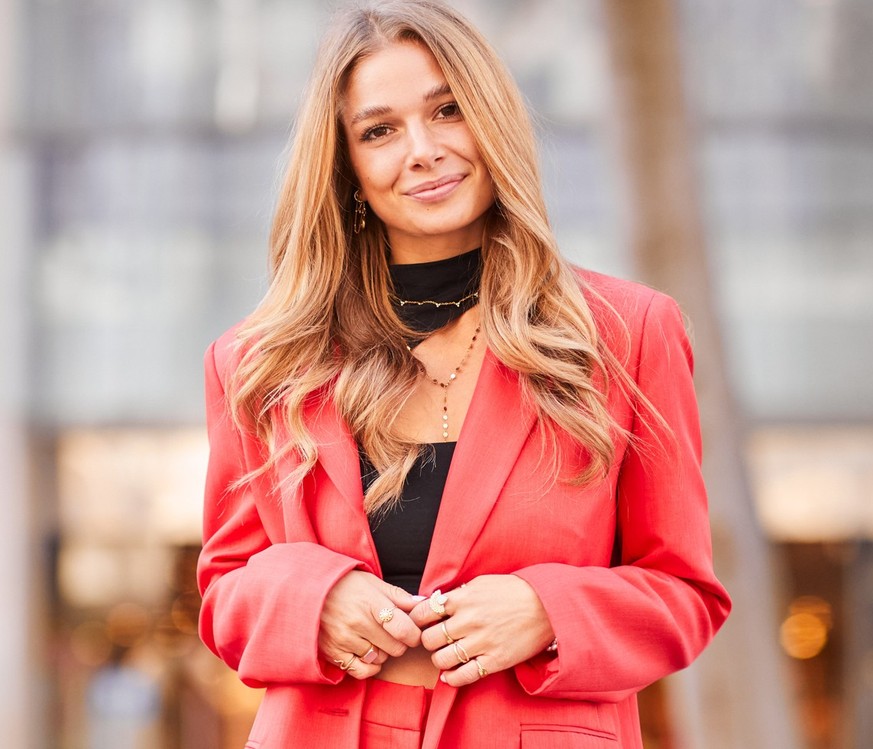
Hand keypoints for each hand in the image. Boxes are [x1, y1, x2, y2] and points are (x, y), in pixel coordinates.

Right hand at [319, 570, 422, 679]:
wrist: (308, 590)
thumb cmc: (344, 585)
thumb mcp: (372, 582)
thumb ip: (398, 595)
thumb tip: (422, 605)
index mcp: (371, 603)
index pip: (404, 629)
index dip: (415, 634)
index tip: (415, 632)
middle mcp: (358, 623)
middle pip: (395, 647)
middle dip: (401, 642)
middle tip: (394, 633)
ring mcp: (344, 640)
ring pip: (380, 659)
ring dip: (384, 652)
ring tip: (377, 639)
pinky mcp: (333, 653)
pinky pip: (361, 671)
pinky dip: (370, 667)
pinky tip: (370, 655)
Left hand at [410, 575, 554, 686]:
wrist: (547, 605)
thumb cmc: (514, 591)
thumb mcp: (482, 583)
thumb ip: (458, 594)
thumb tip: (435, 602)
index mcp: (463, 599)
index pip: (424, 612)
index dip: (416, 619)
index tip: (418, 623)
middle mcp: (468, 621)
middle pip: (429, 638)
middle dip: (427, 640)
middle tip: (433, 640)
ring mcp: (481, 642)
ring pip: (441, 659)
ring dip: (439, 659)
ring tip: (444, 655)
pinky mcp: (494, 660)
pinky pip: (464, 676)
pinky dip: (452, 679)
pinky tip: (450, 675)